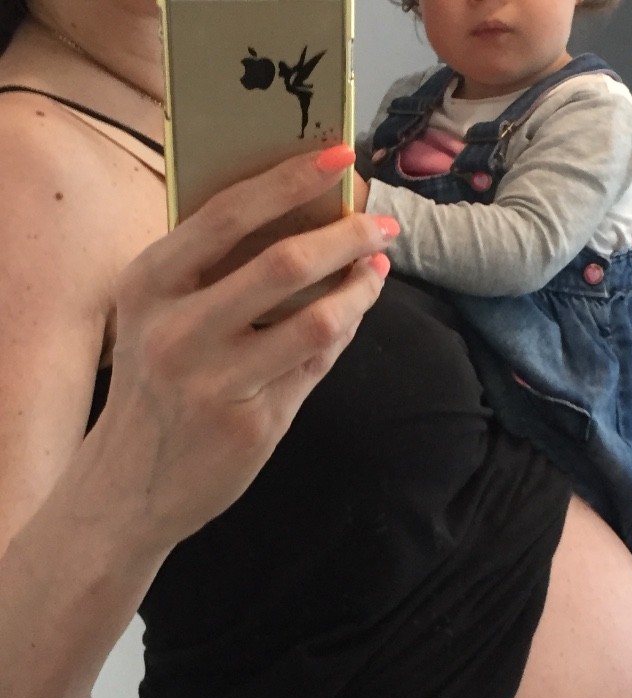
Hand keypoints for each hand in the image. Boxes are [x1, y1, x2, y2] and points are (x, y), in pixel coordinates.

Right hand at [97, 147, 394, 552]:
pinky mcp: (252, 425)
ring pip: (317, 322)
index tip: (341, 156)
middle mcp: (177, 332)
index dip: (292, 179)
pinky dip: (343, 331)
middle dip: (347, 236)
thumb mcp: (155, 317)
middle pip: (284, 265)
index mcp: (148, 285)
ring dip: (359, 290)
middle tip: (381, 224)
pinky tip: (353, 311)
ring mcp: (216, 383)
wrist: (129, 485)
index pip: (228, 215)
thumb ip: (209, 271)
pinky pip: (316, 366)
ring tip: (377, 270)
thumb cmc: (152, 387)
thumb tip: (299, 215)